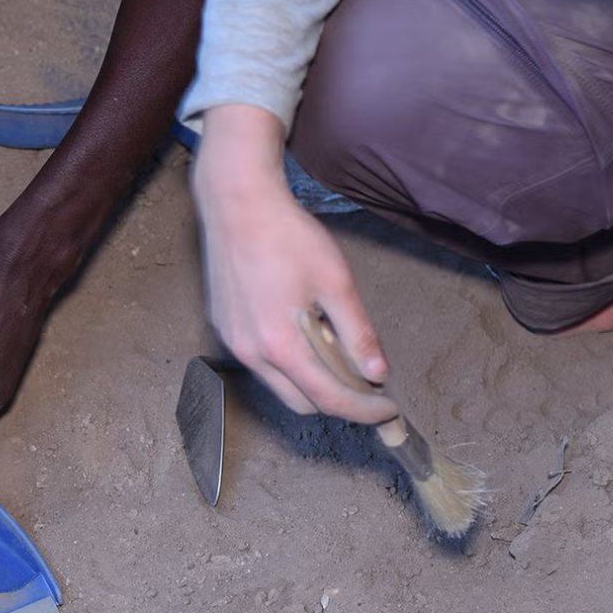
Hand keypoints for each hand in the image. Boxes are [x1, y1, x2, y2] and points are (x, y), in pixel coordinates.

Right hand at [191, 104, 397, 423]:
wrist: (236, 202)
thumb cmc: (288, 236)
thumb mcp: (336, 282)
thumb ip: (358, 333)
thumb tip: (377, 373)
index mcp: (281, 346)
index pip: (329, 399)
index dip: (363, 410)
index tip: (387, 408)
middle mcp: (251, 354)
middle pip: (302, 403)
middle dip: (338, 401)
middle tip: (367, 382)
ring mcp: (233, 342)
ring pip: (279, 386)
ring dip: (311, 382)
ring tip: (336, 353)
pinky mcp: (224, 328)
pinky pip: (261, 363)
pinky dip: (288, 363)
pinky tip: (303, 333)